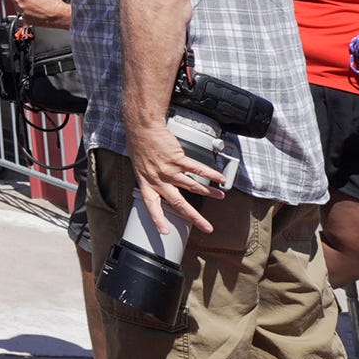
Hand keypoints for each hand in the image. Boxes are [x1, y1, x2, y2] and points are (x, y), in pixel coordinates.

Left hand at [11, 0, 71, 27]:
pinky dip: (24, 12)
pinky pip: (21, 15)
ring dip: (21, 3)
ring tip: (31, 2)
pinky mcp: (27, 21)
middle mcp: (22, 6)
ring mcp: (24, 14)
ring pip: (16, 6)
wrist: (59, 15)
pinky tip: (31, 10)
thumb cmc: (53, 2)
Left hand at [127, 119, 226, 238]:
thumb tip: (157, 180)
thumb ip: (149, 175)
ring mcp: (169, 170)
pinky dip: (210, 174)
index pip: (152, 205)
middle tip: (206, 227)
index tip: (165, 232)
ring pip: (193, 185)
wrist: (142, 127)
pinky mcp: (178, 159)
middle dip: (194, 216)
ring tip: (220, 196)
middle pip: (178, 203)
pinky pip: (197, 168)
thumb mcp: (138, 164)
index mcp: (146, 182)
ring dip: (208, 192)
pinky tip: (220, 179)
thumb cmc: (139, 143)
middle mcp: (158, 179)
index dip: (158, 219)